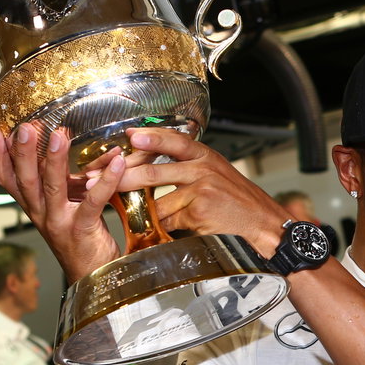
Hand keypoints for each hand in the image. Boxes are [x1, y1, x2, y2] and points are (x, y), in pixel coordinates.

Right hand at [0, 123, 125, 283]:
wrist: (95, 279)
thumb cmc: (82, 239)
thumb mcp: (63, 207)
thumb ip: (59, 183)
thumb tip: (59, 146)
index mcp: (34, 207)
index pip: (8, 180)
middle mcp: (42, 214)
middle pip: (25, 180)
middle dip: (22, 152)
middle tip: (25, 127)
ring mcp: (60, 223)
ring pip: (51, 188)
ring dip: (53, 159)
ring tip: (59, 135)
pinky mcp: (83, 230)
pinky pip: (93, 202)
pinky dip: (105, 181)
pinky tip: (116, 163)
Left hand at [116, 128, 290, 255]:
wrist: (266, 226)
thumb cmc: (241, 204)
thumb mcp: (219, 175)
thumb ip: (190, 169)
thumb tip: (152, 169)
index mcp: (207, 157)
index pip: (175, 140)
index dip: (151, 137)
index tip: (130, 135)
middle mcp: (204, 169)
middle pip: (155, 170)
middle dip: (124, 177)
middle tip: (99, 179)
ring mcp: (202, 191)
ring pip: (158, 199)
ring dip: (136, 207)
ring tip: (114, 205)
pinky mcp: (199, 213)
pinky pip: (169, 219)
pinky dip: (159, 226)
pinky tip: (151, 229)